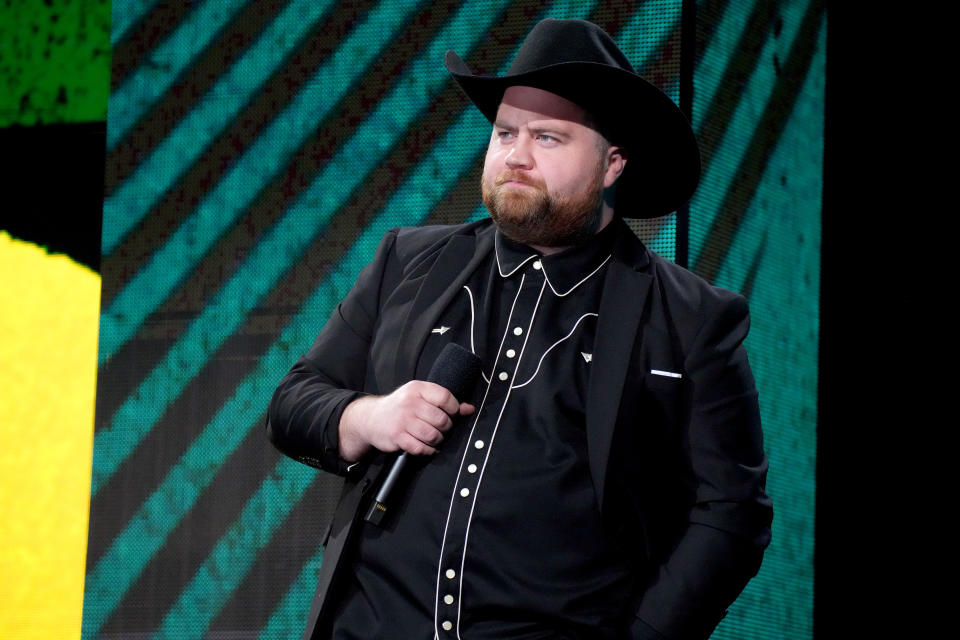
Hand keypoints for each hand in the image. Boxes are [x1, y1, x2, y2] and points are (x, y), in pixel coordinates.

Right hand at [338, 381, 474, 460]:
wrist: (371, 418)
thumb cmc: (400, 407)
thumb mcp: (419, 397)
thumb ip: (444, 402)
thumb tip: (469, 409)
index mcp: (418, 389)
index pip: (446, 398)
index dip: (453, 409)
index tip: (450, 414)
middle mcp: (410, 403)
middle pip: (442, 420)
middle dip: (445, 428)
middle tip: (440, 429)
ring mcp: (403, 420)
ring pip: (433, 435)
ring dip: (437, 440)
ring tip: (433, 438)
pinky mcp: (397, 437)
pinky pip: (421, 448)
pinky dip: (427, 450)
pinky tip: (425, 447)